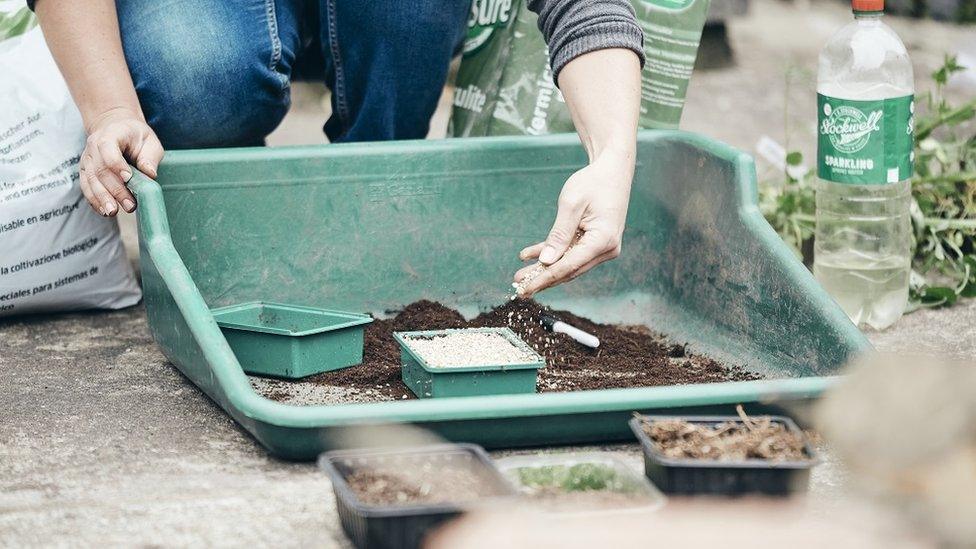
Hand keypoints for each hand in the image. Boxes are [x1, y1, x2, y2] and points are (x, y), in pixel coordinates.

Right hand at [79, 107, 163, 215]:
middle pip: (100, 169)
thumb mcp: (150, 141)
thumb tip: (150, 174)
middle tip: (129, 205)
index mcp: (110, 134)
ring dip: (102, 198)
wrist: (115, 128)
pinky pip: (86, 186)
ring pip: (91, 180)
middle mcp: (93, 146)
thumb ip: (150, 156)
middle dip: (115, 189)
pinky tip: (103, 211)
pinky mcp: (85, 171)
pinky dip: (94, 200)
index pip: (108, 149)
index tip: (128, 178)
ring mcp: (87, 159)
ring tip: (113, 212)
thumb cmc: (136, 137)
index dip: (117, 164)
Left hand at [514, 151, 632, 296]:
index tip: (524, 289)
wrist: (612, 171)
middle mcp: (606, 249)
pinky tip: (530, 256)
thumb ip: (559, 234)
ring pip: (569, 264)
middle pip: (569, 270)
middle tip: (519, 289)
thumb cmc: (593, 183)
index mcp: (603, 240)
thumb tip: (546, 262)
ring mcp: (603, 248)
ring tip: (520, 276)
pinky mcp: (596, 243)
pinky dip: (552, 254)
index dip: (544, 278)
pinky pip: (571, 253)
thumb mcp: (572, 205)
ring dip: (544, 270)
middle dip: (542, 279)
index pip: (568, 266)